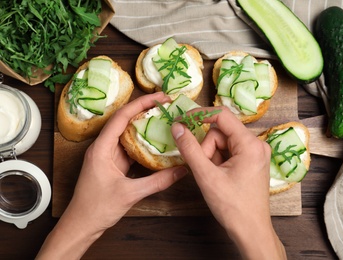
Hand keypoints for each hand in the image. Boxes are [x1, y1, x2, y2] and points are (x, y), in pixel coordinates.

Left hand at [37, 92, 187, 259]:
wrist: (81, 225)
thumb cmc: (97, 208)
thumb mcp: (130, 193)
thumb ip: (158, 181)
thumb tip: (182, 170)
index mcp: (101, 148)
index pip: (122, 117)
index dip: (141, 104)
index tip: (160, 97)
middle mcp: (104, 147)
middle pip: (125, 121)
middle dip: (145, 109)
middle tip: (166, 104)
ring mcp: (108, 155)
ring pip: (128, 133)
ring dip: (145, 125)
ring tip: (164, 118)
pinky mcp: (113, 164)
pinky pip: (130, 147)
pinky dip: (143, 142)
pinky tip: (157, 141)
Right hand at [171, 107, 285, 258]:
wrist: (251, 231)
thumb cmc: (232, 206)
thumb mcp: (206, 176)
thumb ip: (190, 149)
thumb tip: (177, 127)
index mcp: (250, 144)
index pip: (222, 116)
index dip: (200, 115)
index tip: (182, 120)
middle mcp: (257, 144)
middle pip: (221, 132)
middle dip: (207, 147)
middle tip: (204, 168)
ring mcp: (255, 153)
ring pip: (223, 142)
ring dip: (212, 155)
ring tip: (212, 176)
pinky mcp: (252, 161)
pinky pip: (229, 151)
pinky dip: (218, 160)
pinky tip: (218, 176)